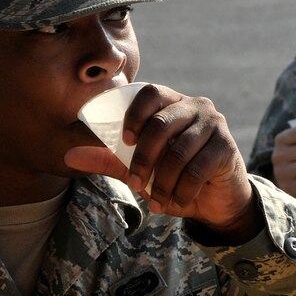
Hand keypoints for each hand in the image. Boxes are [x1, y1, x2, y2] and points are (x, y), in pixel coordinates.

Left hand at [65, 84, 259, 242]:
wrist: (214, 200)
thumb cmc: (173, 177)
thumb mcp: (138, 168)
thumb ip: (108, 159)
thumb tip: (69, 156)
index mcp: (169, 102)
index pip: (149, 93)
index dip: (134, 115)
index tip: (124, 142)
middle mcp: (194, 106)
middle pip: (161, 124)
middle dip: (143, 159)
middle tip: (134, 184)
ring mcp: (214, 124)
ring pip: (178, 151)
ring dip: (162, 181)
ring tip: (156, 199)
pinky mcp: (227, 147)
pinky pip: (197, 169)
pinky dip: (182, 191)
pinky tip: (175, 202)